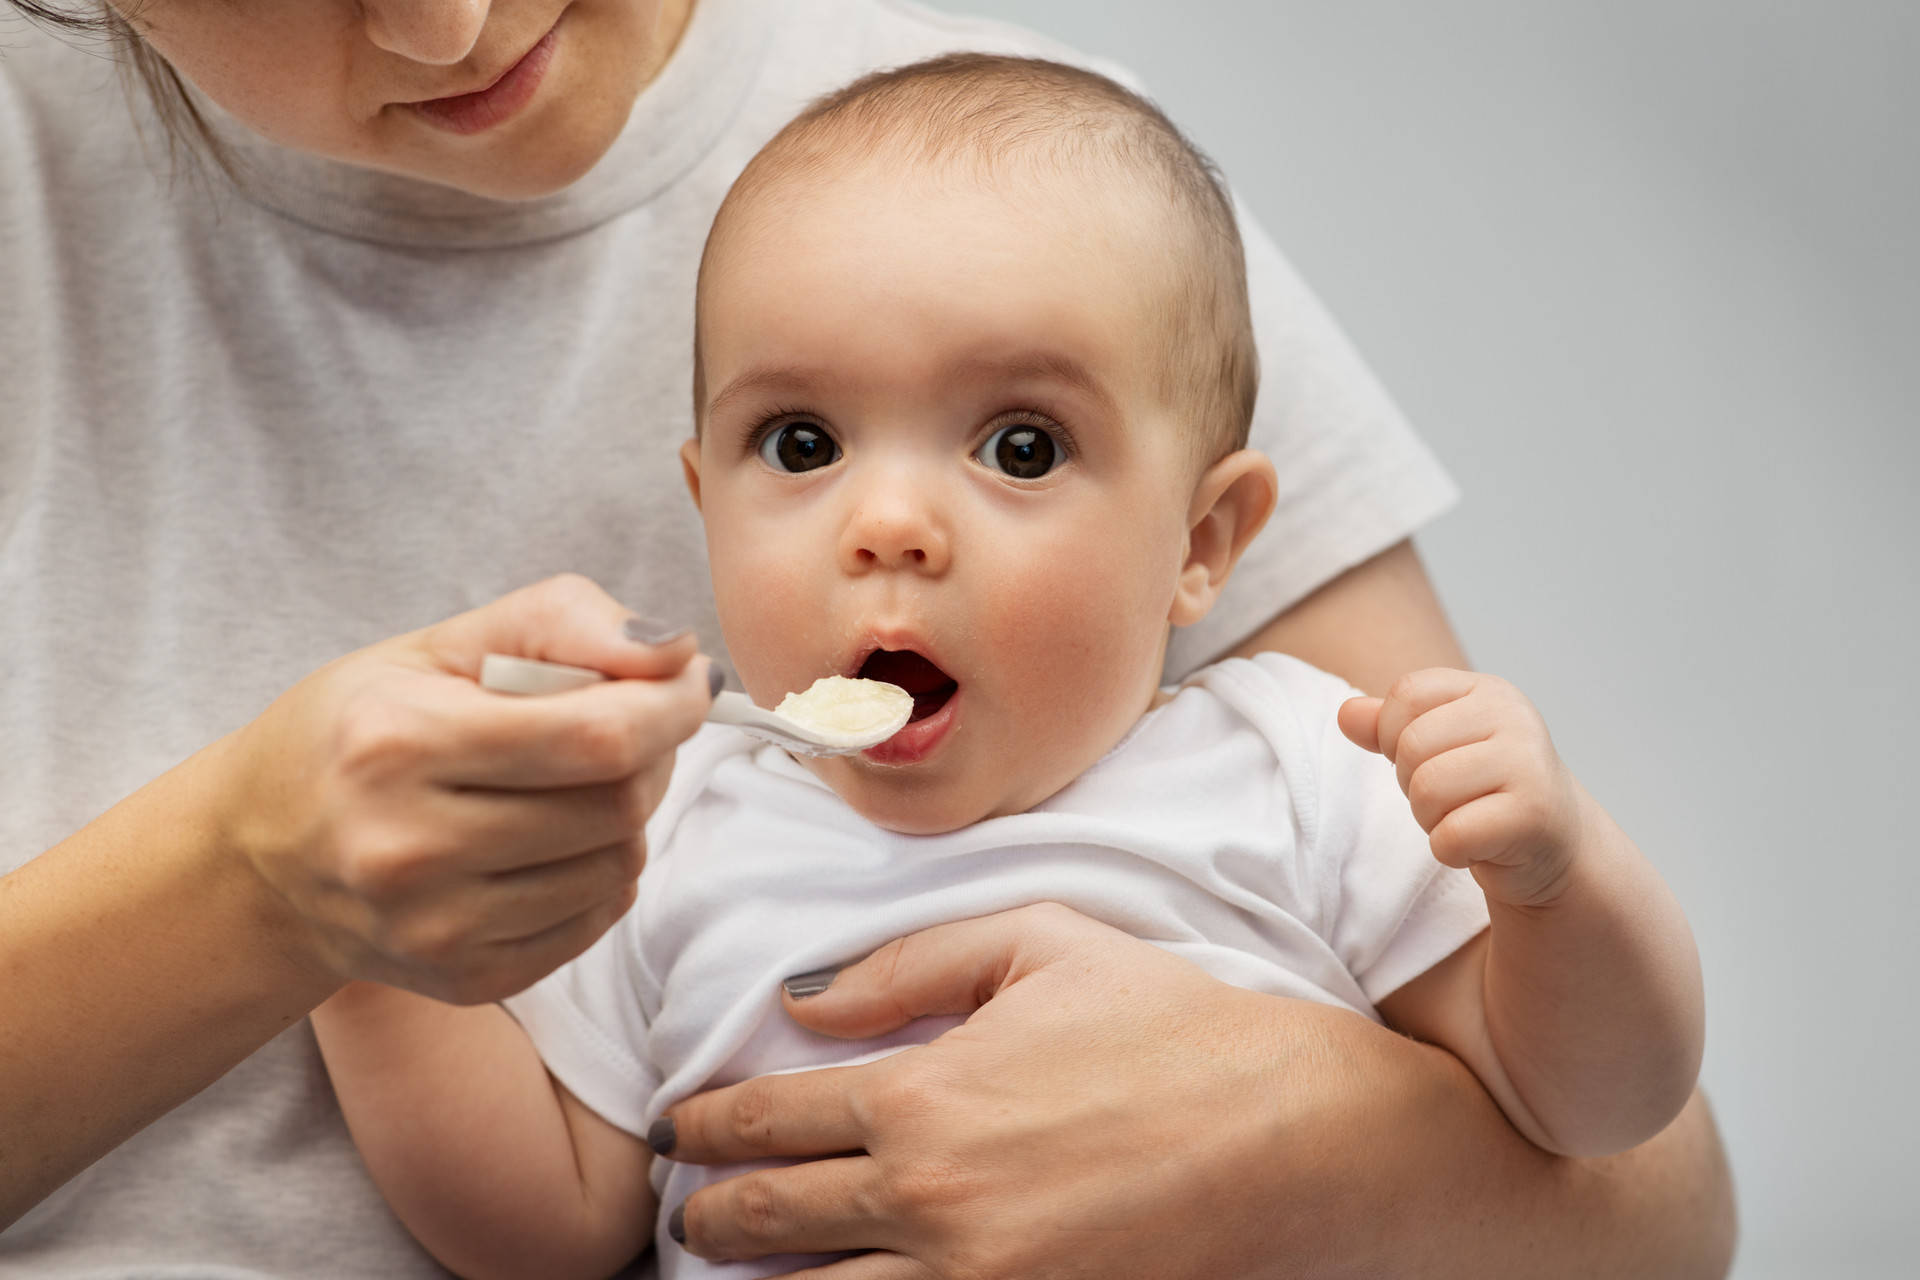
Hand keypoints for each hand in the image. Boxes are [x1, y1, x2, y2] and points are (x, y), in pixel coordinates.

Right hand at [212, 573, 713, 1003]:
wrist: (258, 860)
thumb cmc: (358, 729)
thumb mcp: (441, 645)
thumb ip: (562, 623)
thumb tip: (676, 654)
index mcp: (399, 742)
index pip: (599, 736)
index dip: (671, 705)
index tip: (687, 681)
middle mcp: (410, 847)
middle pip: (617, 805)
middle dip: (652, 755)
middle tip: (626, 727)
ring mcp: (436, 928)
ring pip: (618, 865)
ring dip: (627, 815)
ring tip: (574, 783)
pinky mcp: (465, 978)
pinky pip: (596, 919)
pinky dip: (601, 872)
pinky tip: (551, 842)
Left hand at [652, 903, 1455, 1279]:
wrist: (1291, 1135)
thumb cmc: (1169, 1026)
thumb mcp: (1039, 946)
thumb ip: (909, 965)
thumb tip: (804, 1002)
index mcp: (921, 1096)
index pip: (769, 1120)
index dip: (706, 1125)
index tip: (680, 1128)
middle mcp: (926, 1201)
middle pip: (770, 1222)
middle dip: (708, 1215)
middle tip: (686, 1208)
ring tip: (733, 1272)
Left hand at [1338, 668, 1580, 907]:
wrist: (1554, 843)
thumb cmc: (1484, 788)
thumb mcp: (1437, 746)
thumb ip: (1388, 727)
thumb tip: (1346, 714)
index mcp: (1488, 690)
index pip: (1406, 695)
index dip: (1394, 735)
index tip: (1427, 759)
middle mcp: (1514, 717)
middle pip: (1411, 747)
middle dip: (1413, 785)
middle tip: (1451, 799)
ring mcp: (1528, 764)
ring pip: (1426, 791)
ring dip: (1430, 819)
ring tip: (1464, 819)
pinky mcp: (1532, 815)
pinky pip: (1451, 835)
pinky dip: (1451, 851)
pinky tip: (1478, 846)